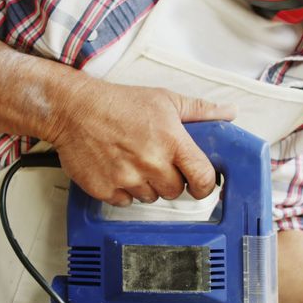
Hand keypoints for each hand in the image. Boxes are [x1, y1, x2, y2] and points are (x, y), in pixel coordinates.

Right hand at [47, 79, 235, 206]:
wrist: (73, 110)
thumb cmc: (118, 103)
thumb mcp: (164, 100)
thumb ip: (200, 110)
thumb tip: (229, 112)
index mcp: (171, 141)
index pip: (203, 178)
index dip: (204, 184)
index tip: (198, 183)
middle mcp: (151, 163)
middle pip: (175, 192)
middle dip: (169, 180)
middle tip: (155, 162)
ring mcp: (127, 179)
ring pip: (150, 198)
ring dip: (146, 186)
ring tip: (133, 161)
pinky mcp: (105, 189)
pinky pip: (124, 202)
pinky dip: (122, 190)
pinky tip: (116, 169)